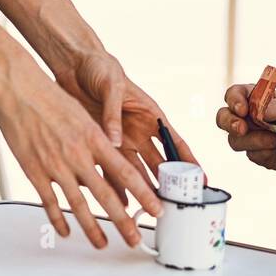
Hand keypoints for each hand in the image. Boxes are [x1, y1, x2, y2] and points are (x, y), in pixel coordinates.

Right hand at [0, 52, 162, 249]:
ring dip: (92, 228)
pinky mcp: (34, 171)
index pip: (126, 172)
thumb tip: (110, 156)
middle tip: (135, 239)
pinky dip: (59, 219)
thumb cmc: (51, 96)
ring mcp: (56, 165)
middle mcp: (79, 154)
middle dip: (124, 221)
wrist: (19, 88)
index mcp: (95, 138)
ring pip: (79, 205)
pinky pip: (49, 202)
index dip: (143, 194)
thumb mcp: (84, 114)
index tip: (156, 209)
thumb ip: (97, 138)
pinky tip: (65, 232)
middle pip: (107, 195)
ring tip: (103, 243)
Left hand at [58, 50, 198, 189]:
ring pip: (136, 170)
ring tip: (149, 210)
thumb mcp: (112, 86)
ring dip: (142, 190)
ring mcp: (120, 139)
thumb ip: (114, 113)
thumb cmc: (100, 67)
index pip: (175, 142)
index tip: (201, 180)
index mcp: (151, 114)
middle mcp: (139, 130)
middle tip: (174, 203)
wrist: (74, 65)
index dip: (189, 161)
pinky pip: (109, 168)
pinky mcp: (100, 143)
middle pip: (158, 163)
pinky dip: (114, 185)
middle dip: (167, 184)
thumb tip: (115, 140)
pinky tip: (119, 203)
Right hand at [216, 83, 275, 172]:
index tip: (243, 109)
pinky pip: (251, 154)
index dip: (234, 100)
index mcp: (258, 98)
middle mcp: (250, 116)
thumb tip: (259, 108)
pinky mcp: (259, 154)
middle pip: (224, 117)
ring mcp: (252, 136)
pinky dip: (262, 152)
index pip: (235, 94)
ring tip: (273, 140)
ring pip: (235, 139)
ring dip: (251, 140)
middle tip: (241, 128)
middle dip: (228, 122)